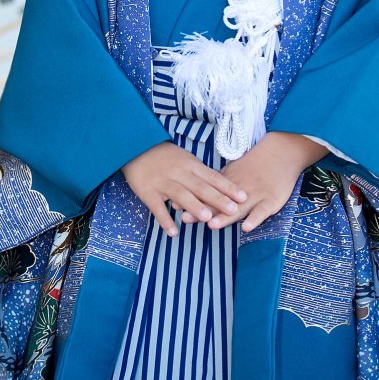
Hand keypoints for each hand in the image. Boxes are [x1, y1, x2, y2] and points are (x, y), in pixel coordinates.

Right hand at [122, 141, 248, 237]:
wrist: (135, 146)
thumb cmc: (166, 156)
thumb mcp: (185, 159)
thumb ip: (200, 175)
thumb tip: (221, 190)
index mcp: (190, 164)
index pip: (212, 177)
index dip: (228, 187)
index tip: (243, 196)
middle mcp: (179, 173)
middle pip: (200, 186)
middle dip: (217, 199)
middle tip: (233, 210)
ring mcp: (162, 182)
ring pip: (180, 195)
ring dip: (194, 206)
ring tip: (207, 218)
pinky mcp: (147, 191)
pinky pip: (156, 207)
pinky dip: (164, 219)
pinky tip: (173, 232)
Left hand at [183, 132, 329, 233]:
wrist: (281, 152)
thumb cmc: (255, 165)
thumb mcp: (234, 171)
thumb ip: (216, 184)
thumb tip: (193, 192)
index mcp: (229, 181)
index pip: (208, 193)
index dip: (192, 199)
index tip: (175, 205)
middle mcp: (239, 189)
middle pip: (219, 202)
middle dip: (202, 210)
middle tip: (186, 218)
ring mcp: (256, 194)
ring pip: (238, 207)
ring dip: (225, 217)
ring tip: (212, 225)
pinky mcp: (271, 200)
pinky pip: (262, 211)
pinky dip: (254, 219)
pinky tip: (246, 227)